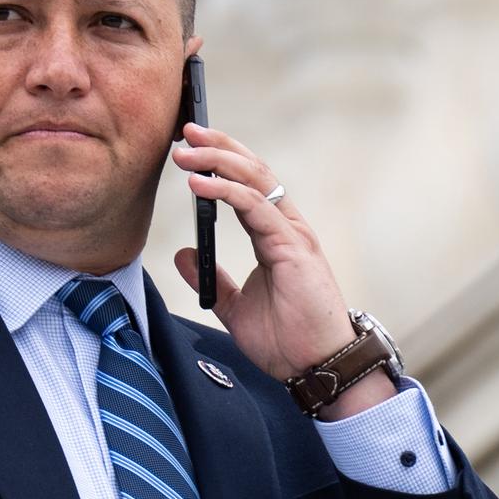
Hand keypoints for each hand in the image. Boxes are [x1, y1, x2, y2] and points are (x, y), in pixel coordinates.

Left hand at [169, 123, 390, 418]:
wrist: (314, 367)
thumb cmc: (287, 339)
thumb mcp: (235, 306)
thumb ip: (211, 277)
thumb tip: (184, 253)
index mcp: (275, 235)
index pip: (248, 184)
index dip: (221, 161)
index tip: (191, 147)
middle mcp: (287, 226)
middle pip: (253, 170)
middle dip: (219, 147)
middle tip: (187, 131)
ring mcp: (293, 234)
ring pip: (255, 180)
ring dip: (218, 161)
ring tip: (186, 152)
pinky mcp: (293, 247)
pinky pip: (256, 208)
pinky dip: (225, 192)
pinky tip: (199, 185)